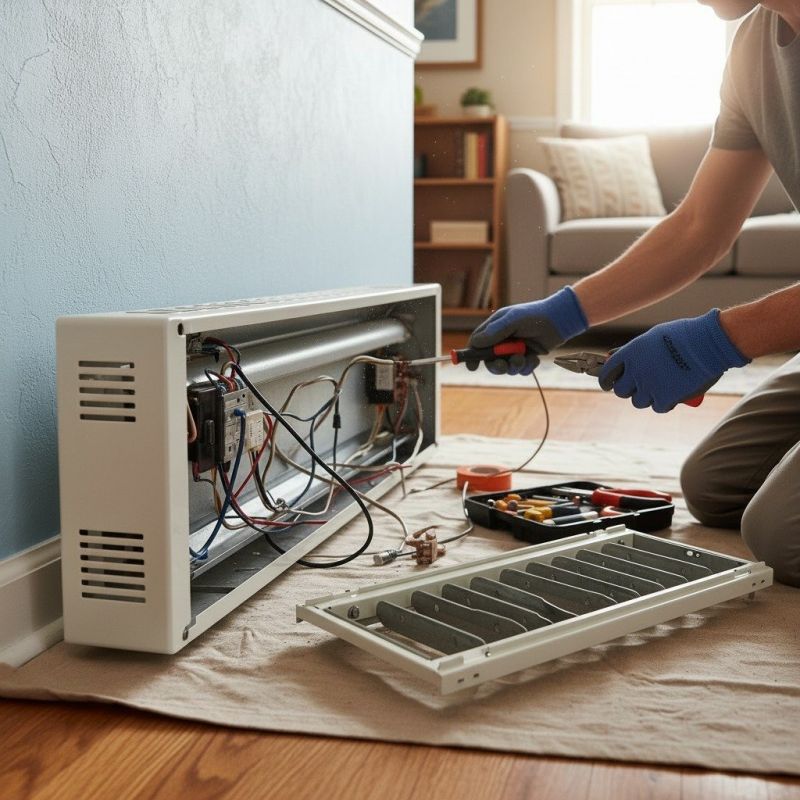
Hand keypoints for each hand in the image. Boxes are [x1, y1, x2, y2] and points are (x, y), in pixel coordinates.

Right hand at [468, 287, 588, 373]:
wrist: (560, 321)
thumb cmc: (534, 316)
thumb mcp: (512, 320)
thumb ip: (494, 332)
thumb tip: (475, 342)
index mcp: (495, 328)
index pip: (477, 342)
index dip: (472, 355)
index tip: (471, 366)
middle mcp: (503, 340)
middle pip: (490, 360)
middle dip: (496, 366)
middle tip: (503, 366)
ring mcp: (514, 350)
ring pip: (506, 367)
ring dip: (514, 366)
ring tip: (523, 358)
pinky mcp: (527, 357)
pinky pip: (521, 370)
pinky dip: (527, 367)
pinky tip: (534, 358)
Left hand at [598, 309, 748, 411]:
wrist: (709, 343)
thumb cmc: (684, 335)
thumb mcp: (652, 337)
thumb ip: (632, 350)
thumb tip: (612, 357)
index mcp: (629, 354)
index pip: (607, 374)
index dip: (607, 380)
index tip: (609, 384)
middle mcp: (635, 371)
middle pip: (621, 391)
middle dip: (629, 389)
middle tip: (640, 386)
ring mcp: (649, 386)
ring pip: (638, 401)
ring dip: (648, 397)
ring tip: (661, 386)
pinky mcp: (665, 398)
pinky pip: (658, 407)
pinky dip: (665, 402)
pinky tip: (673, 393)